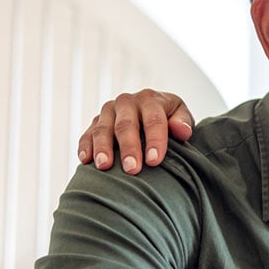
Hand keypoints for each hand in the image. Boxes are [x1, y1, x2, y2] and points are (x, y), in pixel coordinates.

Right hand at [77, 89, 193, 174]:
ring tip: (105, 166)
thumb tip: (180, 130)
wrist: (151, 111)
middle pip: (126, 125)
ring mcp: (108, 112)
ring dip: (103, 148)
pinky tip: (86, 160)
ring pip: (103, 129)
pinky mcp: (95, 123)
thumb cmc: (170, 118)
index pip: (153, 119)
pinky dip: (85, 147)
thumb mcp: (181, 115)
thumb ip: (183, 121)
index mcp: (150, 99)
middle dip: (129, 148)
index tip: (154, 161)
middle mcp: (127, 102)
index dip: (154, 140)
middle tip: (132, 169)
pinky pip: (87, 134)